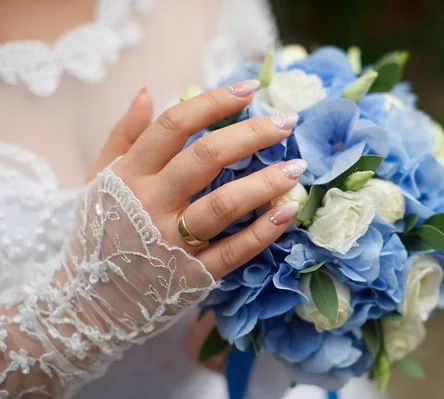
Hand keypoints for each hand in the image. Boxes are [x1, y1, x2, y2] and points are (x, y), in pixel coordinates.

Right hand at [0, 81, 303, 397]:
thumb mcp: (99, 179)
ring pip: (223, 205)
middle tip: (287, 122)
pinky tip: (287, 211)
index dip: (214, 102)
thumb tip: (149, 92)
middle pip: (205, 158)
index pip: (174, 125)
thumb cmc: (100, 231)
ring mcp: (171, 242)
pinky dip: (262, 232)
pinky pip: (233, 251)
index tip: (250, 89)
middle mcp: (150, 203)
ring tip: (297, 167)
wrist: (88, 301)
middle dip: (251, 134)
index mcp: (129, 174)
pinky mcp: (191, 275)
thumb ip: (123, 135)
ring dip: (264, 183)